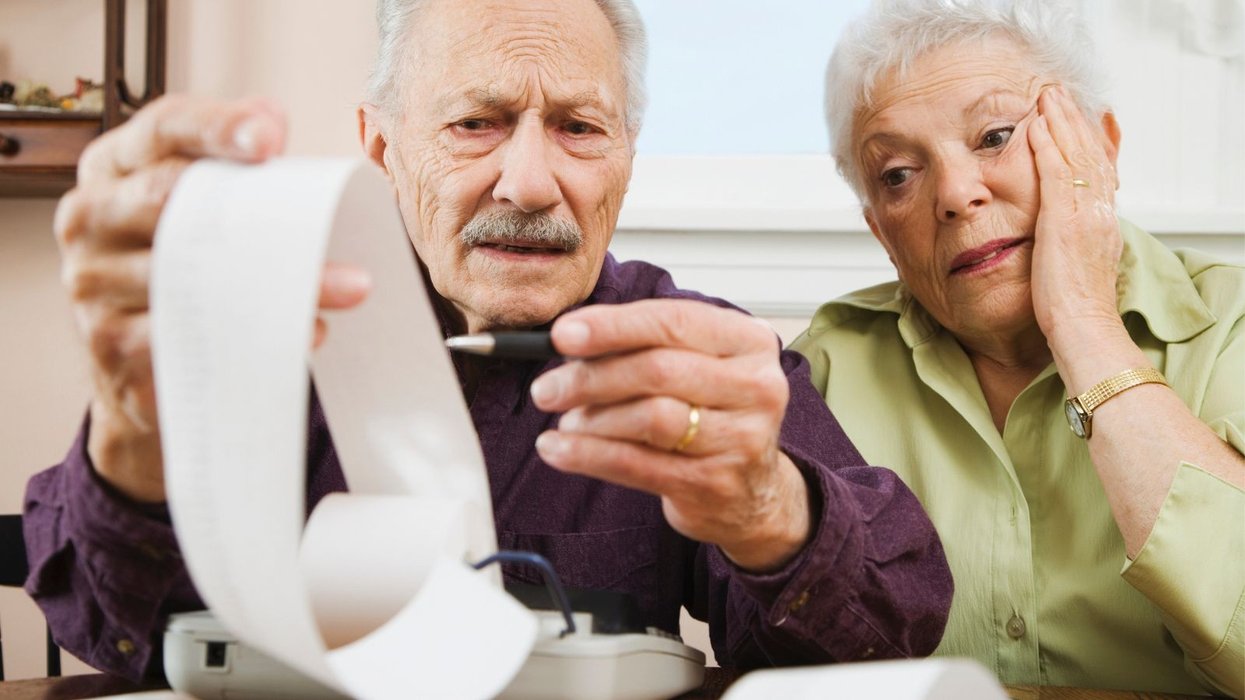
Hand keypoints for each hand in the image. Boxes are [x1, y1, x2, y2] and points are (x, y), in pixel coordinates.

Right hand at [54, 95, 368, 501]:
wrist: (139, 363)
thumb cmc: (188, 265)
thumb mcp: (204, 204)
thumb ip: (237, 162)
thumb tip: (270, 115)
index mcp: (114, 166)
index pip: (163, 129)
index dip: (217, 127)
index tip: (271, 138)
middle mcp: (90, 216)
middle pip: (169, 197)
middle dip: (256, 212)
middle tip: (331, 233)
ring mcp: (91, 283)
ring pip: (188, 274)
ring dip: (277, 285)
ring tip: (347, 290)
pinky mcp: (110, 345)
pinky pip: (185, 337)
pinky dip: (250, 336)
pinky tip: (304, 336)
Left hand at [529, 299, 810, 571]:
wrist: (751, 492)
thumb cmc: (711, 415)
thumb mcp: (694, 367)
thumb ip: (644, 345)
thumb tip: (568, 339)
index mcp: (750, 341)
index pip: (673, 322)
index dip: (612, 326)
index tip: (562, 335)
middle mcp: (756, 386)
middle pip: (658, 370)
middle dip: (592, 378)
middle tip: (547, 389)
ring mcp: (742, 438)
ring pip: (649, 418)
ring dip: (591, 419)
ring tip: (564, 422)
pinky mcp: (715, 483)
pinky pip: (637, 464)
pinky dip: (588, 455)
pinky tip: (557, 450)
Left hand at [1027, 85, 1122, 348]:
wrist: (1082, 328)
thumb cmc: (1072, 311)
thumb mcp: (1075, 268)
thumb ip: (1070, 245)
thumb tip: (1060, 239)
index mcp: (1103, 223)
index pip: (1098, 170)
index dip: (1085, 140)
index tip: (1071, 118)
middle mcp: (1099, 213)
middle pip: (1090, 154)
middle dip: (1073, 121)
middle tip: (1058, 94)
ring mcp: (1085, 215)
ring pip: (1076, 156)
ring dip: (1060, 123)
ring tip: (1046, 96)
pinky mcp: (1065, 221)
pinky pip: (1057, 174)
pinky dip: (1047, 147)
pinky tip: (1034, 128)